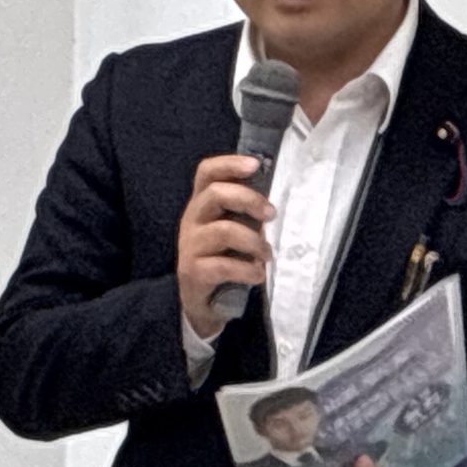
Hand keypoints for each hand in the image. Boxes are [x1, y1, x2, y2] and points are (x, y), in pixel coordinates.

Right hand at [176, 154, 274, 336]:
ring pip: (224, 231)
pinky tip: (258, 275)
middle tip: (271, 215)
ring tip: (268, 254)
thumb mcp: (233, 230)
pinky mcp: (193, 272)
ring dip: (254, 242)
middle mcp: (192, 220)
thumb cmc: (224, 257)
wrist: (201, 302)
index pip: (207, 172)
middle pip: (216, 194)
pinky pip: (223, 266)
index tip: (255, 164)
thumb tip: (277, 199)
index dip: (229, 164)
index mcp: (202, 204)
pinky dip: (247, 270)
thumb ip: (246, 212)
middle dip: (249, 200)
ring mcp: (190, 246)